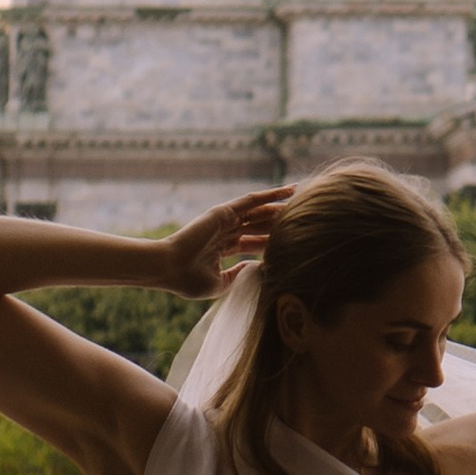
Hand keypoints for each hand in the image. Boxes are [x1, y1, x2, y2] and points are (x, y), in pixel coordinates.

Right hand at [163, 189, 291, 297]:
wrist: (170, 269)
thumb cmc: (189, 280)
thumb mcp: (220, 283)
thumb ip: (238, 275)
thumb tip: (255, 268)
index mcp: (223, 249)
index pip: (254, 243)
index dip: (272, 242)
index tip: (293, 243)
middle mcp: (226, 232)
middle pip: (260, 226)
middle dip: (280, 223)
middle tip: (305, 218)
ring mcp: (225, 221)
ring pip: (260, 211)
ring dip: (280, 205)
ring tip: (303, 198)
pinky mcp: (224, 212)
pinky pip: (252, 200)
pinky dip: (270, 194)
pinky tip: (288, 190)